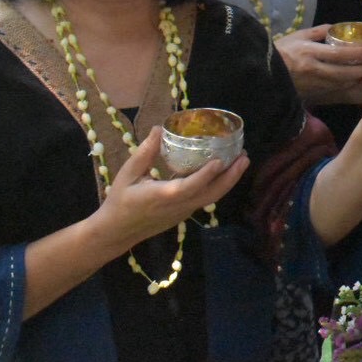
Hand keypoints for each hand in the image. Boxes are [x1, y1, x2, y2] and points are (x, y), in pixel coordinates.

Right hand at [90, 128, 247, 251]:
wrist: (117, 232)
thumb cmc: (119, 200)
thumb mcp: (127, 174)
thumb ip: (144, 153)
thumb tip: (158, 129)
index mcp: (161, 196)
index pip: (188, 187)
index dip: (205, 175)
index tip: (219, 160)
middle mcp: (177, 206)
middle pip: (210, 194)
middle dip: (230, 177)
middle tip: (244, 156)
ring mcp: (183, 212)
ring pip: (211, 198)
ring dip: (229, 181)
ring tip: (241, 161)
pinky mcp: (184, 214)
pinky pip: (206, 199)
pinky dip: (219, 186)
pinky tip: (225, 172)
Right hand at [276, 26, 361, 104]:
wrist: (262, 74)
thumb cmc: (281, 51)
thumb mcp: (298, 35)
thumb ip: (319, 31)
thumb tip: (339, 28)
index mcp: (309, 53)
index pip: (340, 55)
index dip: (360, 54)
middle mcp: (313, 70)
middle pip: (344, 74)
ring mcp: (313, 85)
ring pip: (342, 85)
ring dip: (360, 81)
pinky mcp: (312, 95)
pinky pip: (335, 93)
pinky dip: (349, 89)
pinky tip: (360, 85)